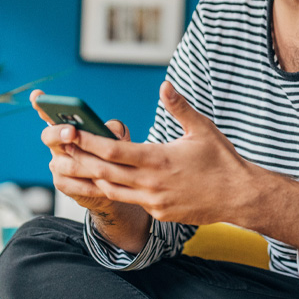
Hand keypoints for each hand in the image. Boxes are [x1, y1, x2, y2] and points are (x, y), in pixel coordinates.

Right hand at [30, 89, 129, 215]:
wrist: (115, 183)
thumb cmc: (113, 155)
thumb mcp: (118, 138)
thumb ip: (114, 130)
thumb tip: (109, 130)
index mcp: (67, 129)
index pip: (49, 114)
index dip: (40, 104)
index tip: (37, 95)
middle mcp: (57, 145)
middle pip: (48, 136)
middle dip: (59, 133)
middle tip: (71, 132)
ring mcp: (57, 164)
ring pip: (63, 163)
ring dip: (83, 163)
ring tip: (99, 164)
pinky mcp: (62, 183)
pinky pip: (72, 184)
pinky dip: (89, 184)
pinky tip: (102, 184)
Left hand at [71, 82, 258, 225]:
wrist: (240, 197)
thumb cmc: (223, 161)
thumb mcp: (202, 129)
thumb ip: (180, 108)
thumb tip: (165, 86)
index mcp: (158, 159)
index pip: (113, 151)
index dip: (88, 141)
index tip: (69, 132)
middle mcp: (151, 183)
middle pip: (103, 172)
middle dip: (78, 160)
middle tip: (57, 150)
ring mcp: (153, 201)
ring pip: (111, 190)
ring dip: (89, 178)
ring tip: (71, 165)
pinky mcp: (159, 213)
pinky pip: (130, 201)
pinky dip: (113, 190)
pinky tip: (104, 181)